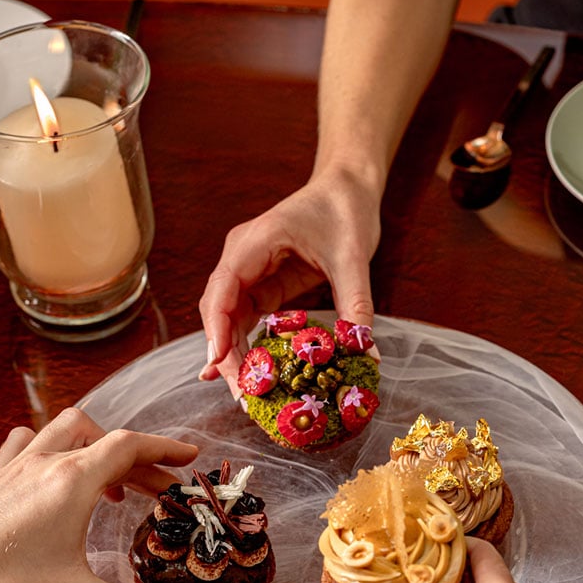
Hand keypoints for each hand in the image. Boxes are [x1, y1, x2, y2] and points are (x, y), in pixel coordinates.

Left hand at [0, 407, 198, 582]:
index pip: (130, 446)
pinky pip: (27, 443)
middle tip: (161, 487)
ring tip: (114, 477)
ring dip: (97, 443)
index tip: (191, 456)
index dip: (166, 447)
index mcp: (72, 481)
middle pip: (104, 437)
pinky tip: (54, 469)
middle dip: (139, 456)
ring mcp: (16, 468)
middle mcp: (46, 463)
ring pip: (65, 429)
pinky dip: (51, 447)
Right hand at [198, 166, 380, 395]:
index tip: (219, 362)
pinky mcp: (262, 285)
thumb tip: (365, 355)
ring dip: (234, 356)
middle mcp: (242, 257)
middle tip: (242, 395)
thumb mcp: (354, 258)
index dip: (217, 328)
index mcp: (254, 242)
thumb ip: (356, 306)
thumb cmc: (346, 210)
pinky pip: (246, 320)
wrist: (348, 187)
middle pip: (218, 311)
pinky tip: (247, 377)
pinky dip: (247, 347)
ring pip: (228, 320)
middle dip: (225, 354)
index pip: (222, 289)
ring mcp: (248, 272)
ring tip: (245, 395)